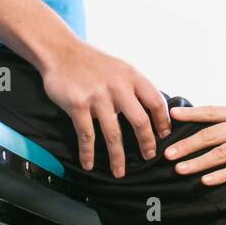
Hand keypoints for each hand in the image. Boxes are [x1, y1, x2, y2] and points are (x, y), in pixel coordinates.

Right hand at [40, 40, 171, 177]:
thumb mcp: (120, 68)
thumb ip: (135, 87)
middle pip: (139, 121)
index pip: (156, 102)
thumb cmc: (93, 63)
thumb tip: (152, 111)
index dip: (162, 122)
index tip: (164, 136)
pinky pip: (86, 135)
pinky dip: (88, 153)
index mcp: (132, 76)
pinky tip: (89, 164)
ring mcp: (97, 96)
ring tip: (119, 172)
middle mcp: (118, 86)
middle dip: (146, 143)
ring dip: (117, 157)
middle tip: (148, 156)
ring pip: (113, 134)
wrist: (61, 52)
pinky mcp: (78, 105)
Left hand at [163, 105, 225, 184]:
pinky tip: (206, 181)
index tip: (170, 115)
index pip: (212, 112)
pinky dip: (220, 175)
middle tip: (166, 152)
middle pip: (211, 134)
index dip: (190, 114)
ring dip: (197, 162)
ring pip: (220, 153)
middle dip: (186, 144)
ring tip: (179, 169)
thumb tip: (214, 129)